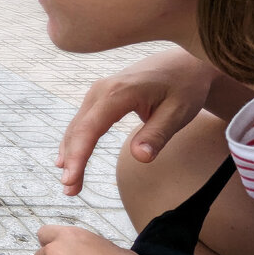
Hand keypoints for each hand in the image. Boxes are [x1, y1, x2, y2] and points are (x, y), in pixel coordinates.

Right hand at [57, 51, 216, 195]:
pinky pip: (82, 122)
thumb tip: (139, 158)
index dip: (78, 157)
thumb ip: (157, 135)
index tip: (71, 180)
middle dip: (72, 161)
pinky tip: (67, 159)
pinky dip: (75, 142)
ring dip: (71, 154)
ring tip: (70, 183)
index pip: (89, 129)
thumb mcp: (178, 112)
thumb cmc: (185, 86)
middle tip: (70, 191)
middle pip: (78, 131)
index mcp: (118, 93)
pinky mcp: (100, 96)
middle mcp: (101, 90)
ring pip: (76, 127)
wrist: (186, 62)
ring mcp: (98, 92)